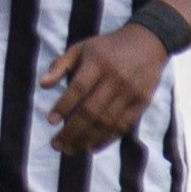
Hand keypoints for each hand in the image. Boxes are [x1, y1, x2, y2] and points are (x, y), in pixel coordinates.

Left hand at [39, 21, 173, 153]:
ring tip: (69, 149)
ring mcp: (130, 92)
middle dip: (71, 131)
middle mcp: (115, 78)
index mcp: (98, 62)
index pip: (78, 88)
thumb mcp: (81, 48)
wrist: (148, 42)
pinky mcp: (142, 102)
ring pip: (106, 122)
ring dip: (86, 139)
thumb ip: (60, 65)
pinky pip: (122, 126)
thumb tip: (42, 85)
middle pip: (91, 110)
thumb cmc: (107, 48)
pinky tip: (90, 147)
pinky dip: (106, 139)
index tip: (50, 121)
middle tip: (56, 145)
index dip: (64, 106)